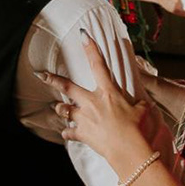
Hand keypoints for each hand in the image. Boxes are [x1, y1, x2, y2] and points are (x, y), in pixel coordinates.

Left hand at [35, 35, 162, 163]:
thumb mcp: (142, 110)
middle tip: (41, 75)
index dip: (91, 49)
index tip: (83, 36)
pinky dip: (67, 133)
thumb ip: (137, 104)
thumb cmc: (137, 128)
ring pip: (64, 110)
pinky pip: (69, 133)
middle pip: (68, 88)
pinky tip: (66, 133)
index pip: (98, 65)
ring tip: (56, 108)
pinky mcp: (82, 134)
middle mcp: (92, 102)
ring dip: (60, 109)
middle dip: (53, 80)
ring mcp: (85, 118)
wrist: (127, 149)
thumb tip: (140, 104)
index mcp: (108, 92)